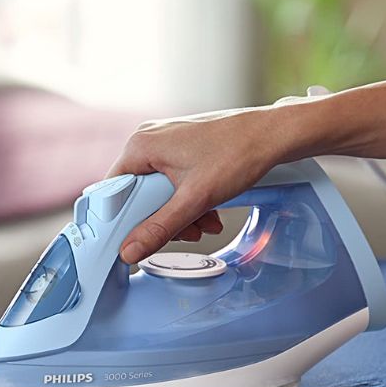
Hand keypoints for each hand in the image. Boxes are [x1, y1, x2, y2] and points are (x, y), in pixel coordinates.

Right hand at [106, 105, 294, 263]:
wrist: (273, 135)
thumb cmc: (237, 154)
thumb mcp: (194, 200)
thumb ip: (159, 228)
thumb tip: (130, 251)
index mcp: (140, 146)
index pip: (112, 191)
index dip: (123, 220)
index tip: (137, 238)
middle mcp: (149, 140)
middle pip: (138, 195)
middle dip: (163, 220)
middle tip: (187, 231)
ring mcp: (167, 143)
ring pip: (159, 192)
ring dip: (180, 215)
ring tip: (205, 223)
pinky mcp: (183, 148)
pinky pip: (174, 183)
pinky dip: (189, 202)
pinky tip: (209, 213)